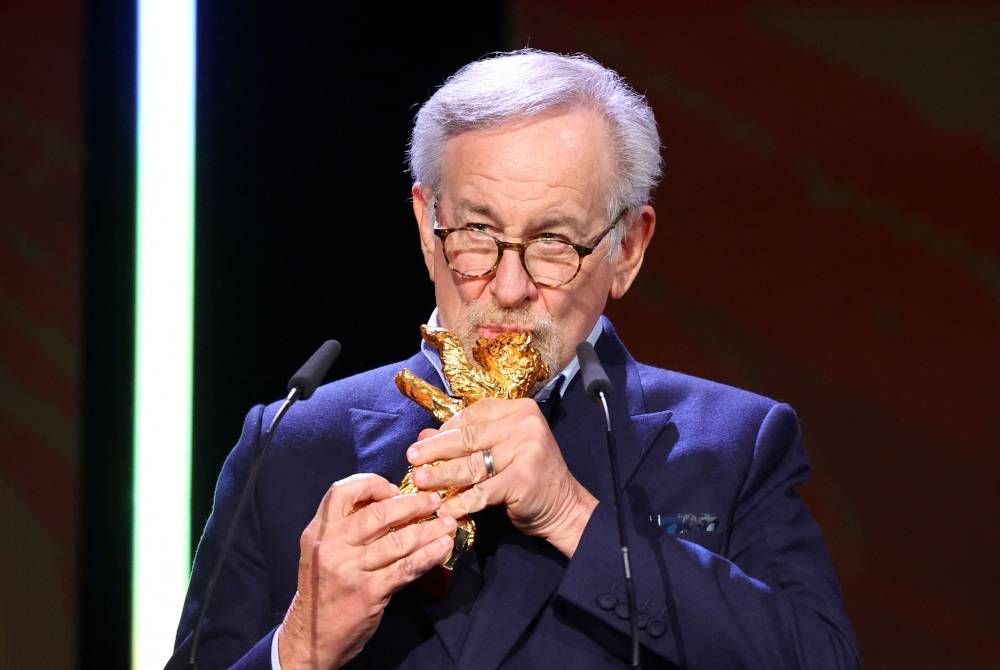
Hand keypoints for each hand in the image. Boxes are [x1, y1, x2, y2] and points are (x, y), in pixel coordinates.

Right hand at [278, 473, 455, 669]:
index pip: (342, 491)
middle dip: (413, 504)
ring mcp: (349, 569)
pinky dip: (429, 555)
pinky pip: (406, 567)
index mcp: (318, 531)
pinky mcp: (369, 591)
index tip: (395, 489)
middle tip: (435, 501)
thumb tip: (391, 500)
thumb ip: (347, 526)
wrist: (312, 637)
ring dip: (429, 530)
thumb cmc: (324, 588)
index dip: (372, 484)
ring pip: (398, 540)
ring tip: (448, 523)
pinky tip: (442, 548)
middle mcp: (330, 546)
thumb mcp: (323, 551)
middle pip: (379, 513)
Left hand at [406, 398, 597, 557]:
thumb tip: (423, 436)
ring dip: (442, 475)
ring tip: (421, 481)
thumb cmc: (529, 476)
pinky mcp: (523, 478)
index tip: (423, 443)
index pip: (473, 414)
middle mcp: (525, 424)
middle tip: (412, 459)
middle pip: (468, 437)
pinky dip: (462, 501)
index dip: (445, 429)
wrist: (564, 506)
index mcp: (519, 409)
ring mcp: (527, 449)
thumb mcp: (499, 451)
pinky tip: (446, 509)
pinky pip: (483, 491)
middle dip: (436, 450)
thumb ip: (466, 440)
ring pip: (472, 464)